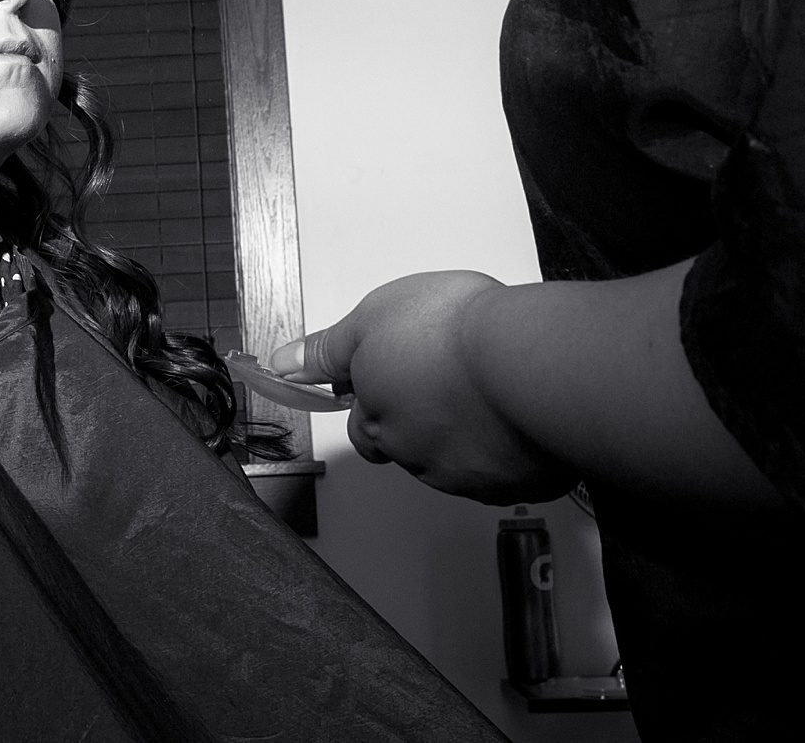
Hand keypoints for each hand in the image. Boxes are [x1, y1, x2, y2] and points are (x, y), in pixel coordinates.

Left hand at [272, 272, 577, 504]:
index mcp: (377, 421)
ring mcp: (467, 478)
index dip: (377, 394)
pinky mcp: (516, 486)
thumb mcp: (372, 318)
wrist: (523, 359)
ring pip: (453, 463)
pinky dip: (505, 453)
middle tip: (442, 380)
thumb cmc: (451, 331)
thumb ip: (327, 350)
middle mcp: (416, 458)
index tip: (400, 370)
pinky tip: (517, 420)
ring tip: (484, 393)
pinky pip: (504, 474)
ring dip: (461, 437)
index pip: (361, 423)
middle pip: (404, 448)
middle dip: (415, 423)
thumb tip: (281, 365)